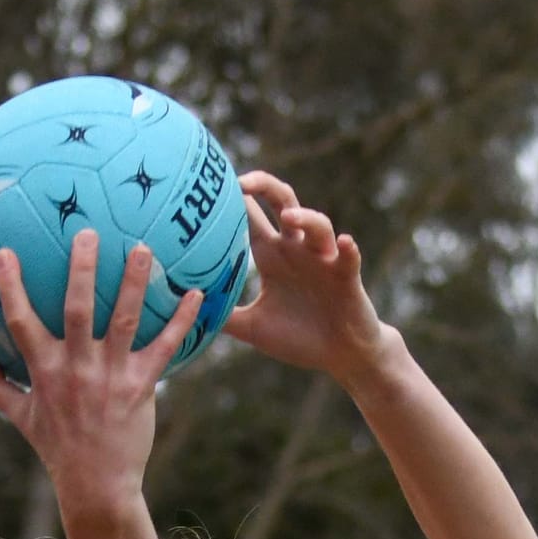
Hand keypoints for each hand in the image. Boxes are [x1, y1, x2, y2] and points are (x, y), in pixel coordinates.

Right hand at [0, 234, 201, 511]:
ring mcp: (110, 377)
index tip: (5, 252)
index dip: (11, 286)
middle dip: (82, 269)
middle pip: (77, 309)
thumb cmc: (58, 449)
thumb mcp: (21, 417)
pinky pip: (163, 348)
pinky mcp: (141, 388)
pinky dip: (180, 321)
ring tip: (142, 247)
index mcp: (44, 371)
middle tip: (88, 232)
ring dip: (133, 282)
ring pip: (122, 320)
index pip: (21, 321)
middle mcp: (77, 368)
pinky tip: (196, 295)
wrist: (97, 486)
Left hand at [226, 171, 389, 380]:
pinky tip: (344, 243)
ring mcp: (322, 259)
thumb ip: (225, 317)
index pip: (250, 216)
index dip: (233, 199)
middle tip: (240, 182)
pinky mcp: (347, 275)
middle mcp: (296, 249)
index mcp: (272, 256)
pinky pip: (349, 256)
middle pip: (281, 201)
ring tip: (289, 218)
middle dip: (263, 186)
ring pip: (316, 223)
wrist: (340, 356)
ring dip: (305, 217)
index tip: (208, 189)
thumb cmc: (300, 338)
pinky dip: (347, 248)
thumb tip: (188, 313)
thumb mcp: (254, 329)